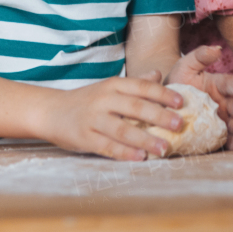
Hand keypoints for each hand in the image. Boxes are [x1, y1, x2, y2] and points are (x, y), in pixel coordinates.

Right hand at [32, 74, 186, 160]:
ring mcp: (93, 119)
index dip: (163, 94)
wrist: (50, 111)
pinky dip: (125, 153)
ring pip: (123, 129)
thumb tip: (159, 74)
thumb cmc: (87, 100)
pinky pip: (107, 146)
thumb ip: (135, 83)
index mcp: (113, 85)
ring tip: (164, 148)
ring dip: (145, 139)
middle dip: (159, 116)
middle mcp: (104, 100)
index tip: (181, 102)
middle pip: (135, 107)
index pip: (142, 87)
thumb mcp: (109, 86)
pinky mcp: (85, 138)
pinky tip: (140, 157)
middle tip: (179, 124)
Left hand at [166, 46, 232, 150]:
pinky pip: (230, 141)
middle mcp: (225, 103)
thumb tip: (216, 49)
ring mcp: (223, 121)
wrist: (163, 107)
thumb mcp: (185, 67)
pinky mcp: (219, 137)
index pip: (230, 84)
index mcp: (219, 85)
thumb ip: (199, 57)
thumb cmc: (177, 84)